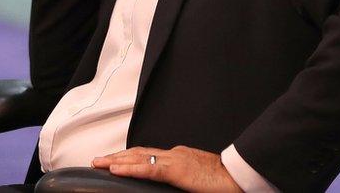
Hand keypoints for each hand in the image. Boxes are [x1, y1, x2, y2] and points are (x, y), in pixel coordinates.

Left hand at [92, 146, 241, 192]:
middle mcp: (173, 155)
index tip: (114, 161)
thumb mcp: (196, 180)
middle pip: (138, 153)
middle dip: (117, 157)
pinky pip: (149, 169)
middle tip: (98, 160)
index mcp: (178, 157)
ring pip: (138, 158)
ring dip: (116, 161)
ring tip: (99, 163)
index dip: (128, 157)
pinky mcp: (177, 171)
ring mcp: (175, 160)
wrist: (240, 176)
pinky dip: (130, 168)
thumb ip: (180, 179)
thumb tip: (170, 185)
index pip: (147, 155)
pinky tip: (116, 170)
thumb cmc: (224, 181)